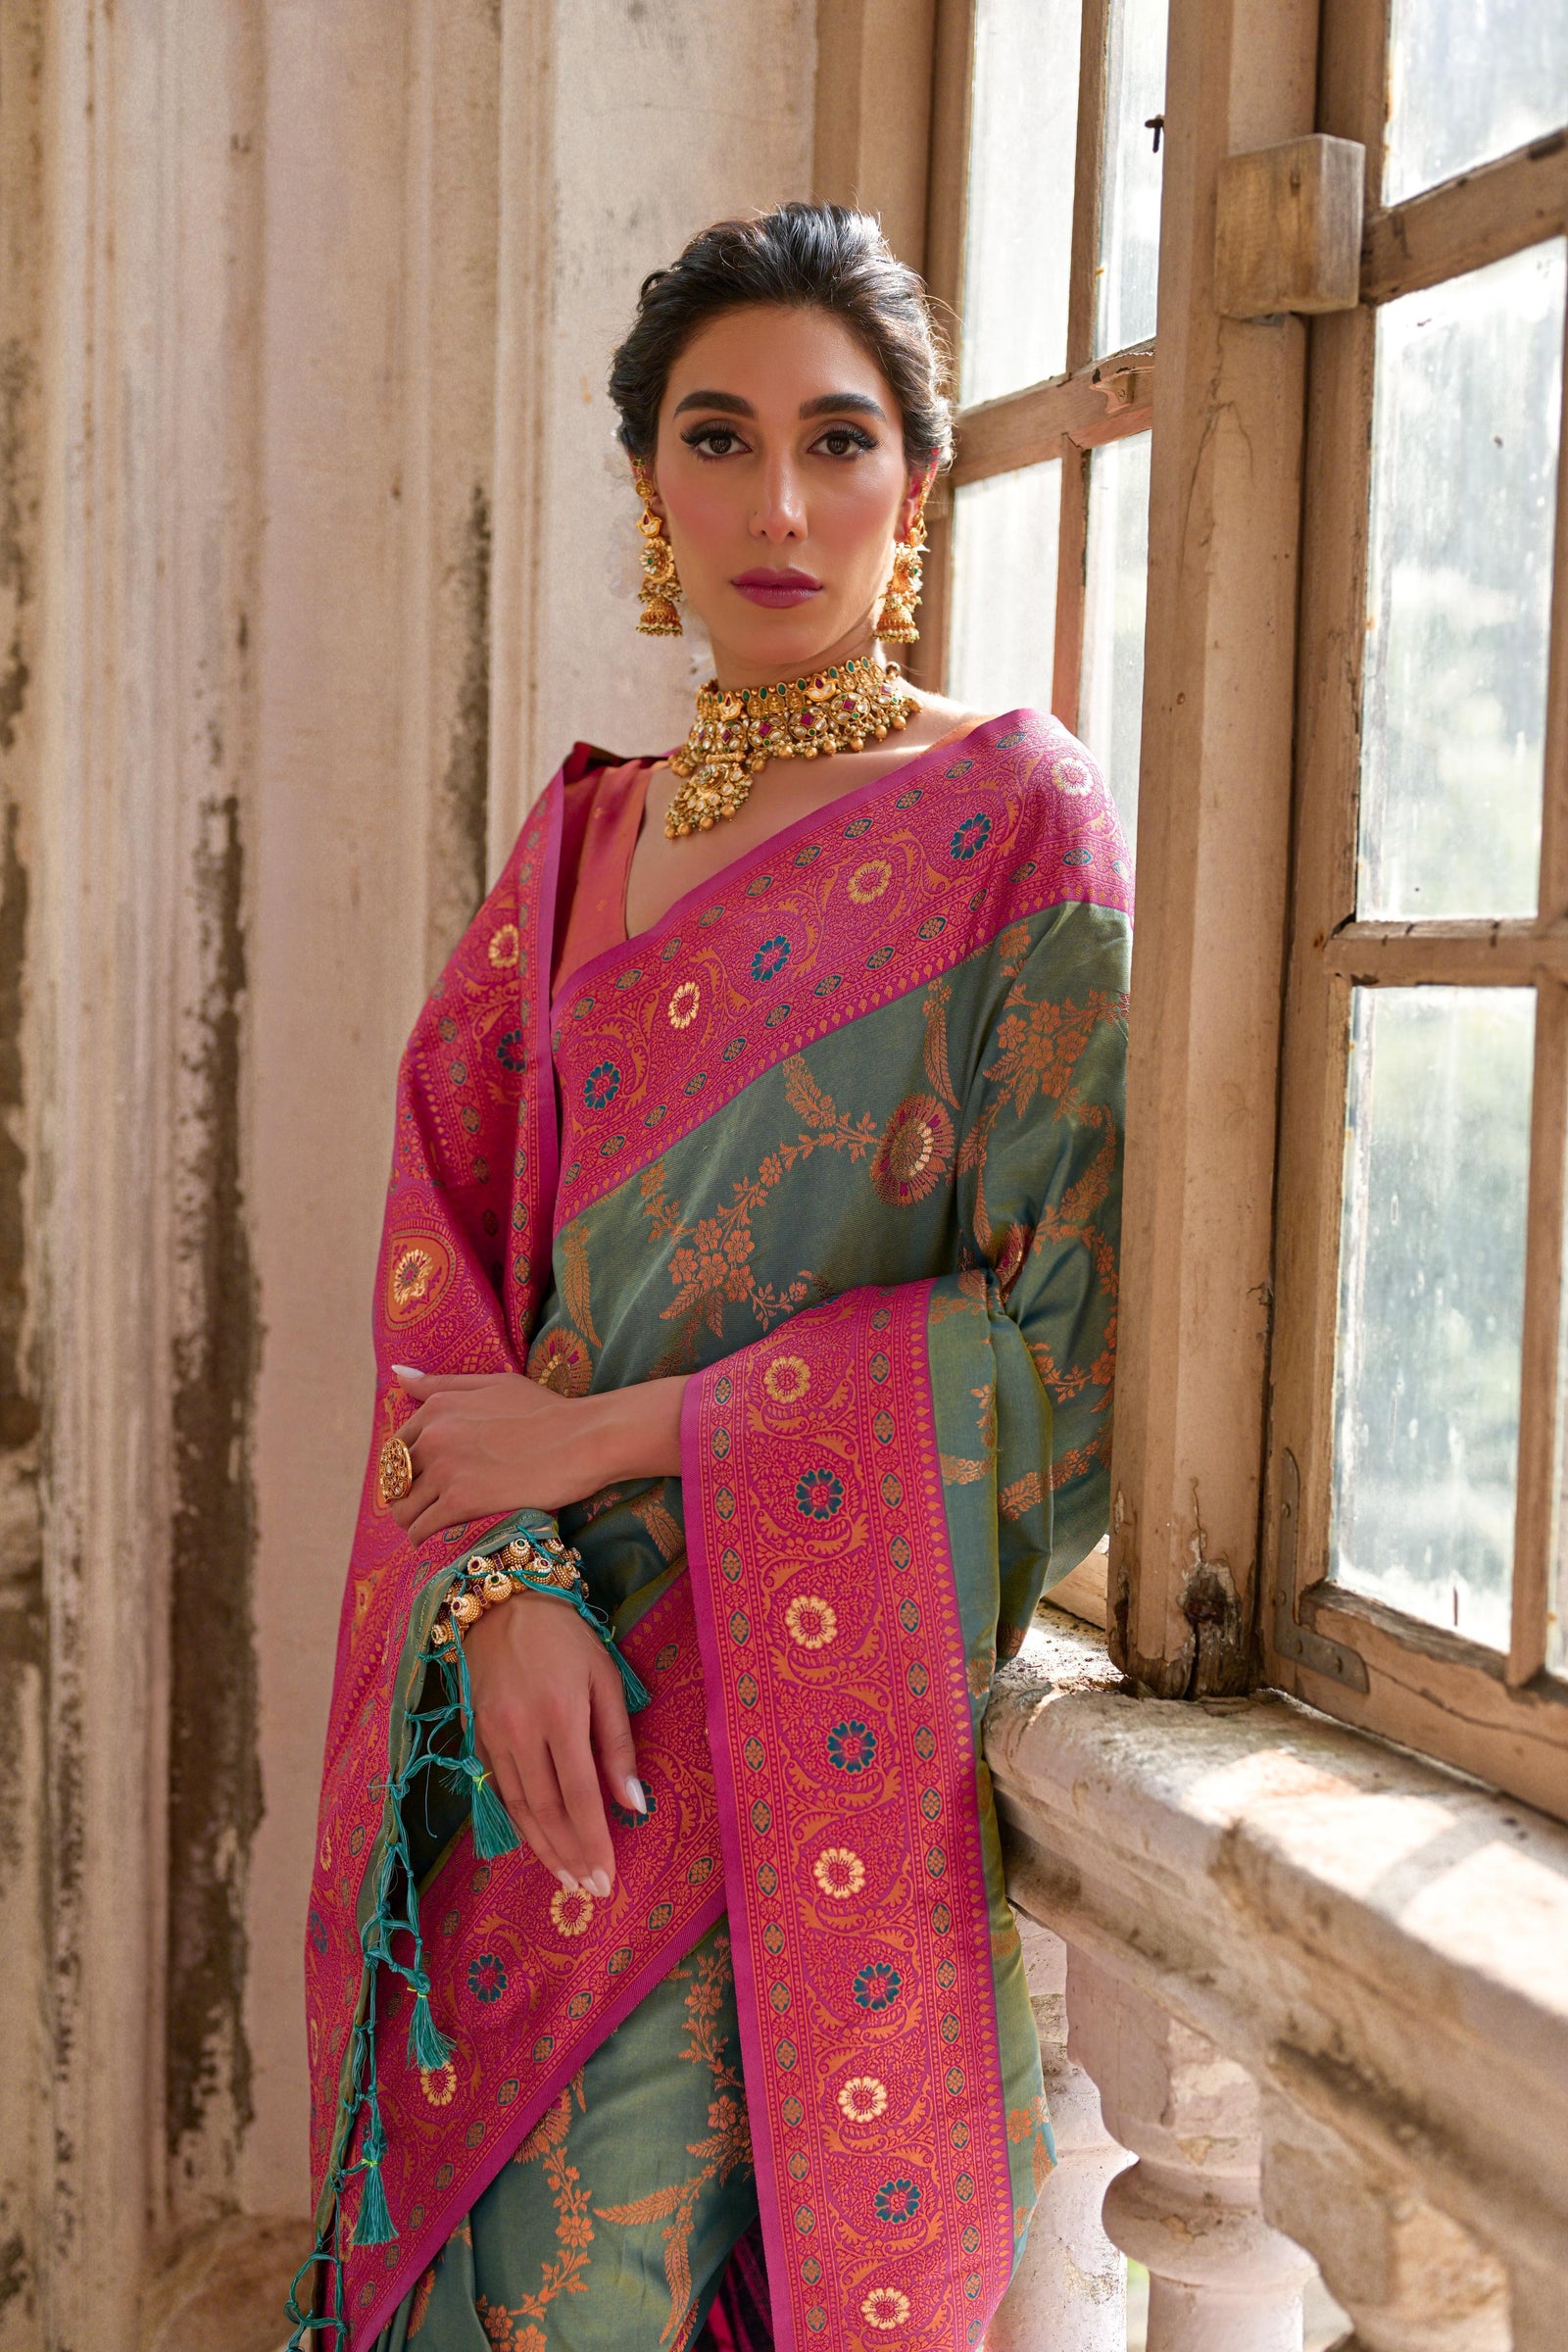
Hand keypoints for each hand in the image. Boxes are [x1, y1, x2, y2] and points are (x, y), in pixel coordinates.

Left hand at [388, 1365, 685, 1544]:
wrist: (584, 1439)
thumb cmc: (546, 1410)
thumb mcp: (493, 1384)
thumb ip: (442, 1384)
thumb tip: (397, 1375)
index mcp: (439, 1407)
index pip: (398, 1445)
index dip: (405, 1466)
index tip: (420, 1480)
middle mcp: (434, 1435)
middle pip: (395, 1477)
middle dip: (404, 1494)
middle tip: (423, 1507)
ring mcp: (446, 1469)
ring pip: (403, 1506)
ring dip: (409, 1519)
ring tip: (424, 1526)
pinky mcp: (461, 1501)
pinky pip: (421, 1526)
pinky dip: (419, 1536)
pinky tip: (429, 1540)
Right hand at [463, 1588, 642, 1894]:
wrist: (502, 1603)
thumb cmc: (566, 1637)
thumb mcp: (605, 1678)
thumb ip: (618, 1744)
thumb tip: (635, 1804)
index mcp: (560, 1714)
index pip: (578, 1797)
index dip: (593, 1842)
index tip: (607, 1878)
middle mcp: (521, 1731)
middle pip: (546, 1812)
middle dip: (570, 1856)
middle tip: (589, 1891)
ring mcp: (493, 1736)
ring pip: (518, 1808)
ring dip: (543, 1850)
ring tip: (566, 1879)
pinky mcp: (476, 1735)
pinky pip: (499, 1790)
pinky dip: (519, 1822)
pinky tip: (536, 1843)